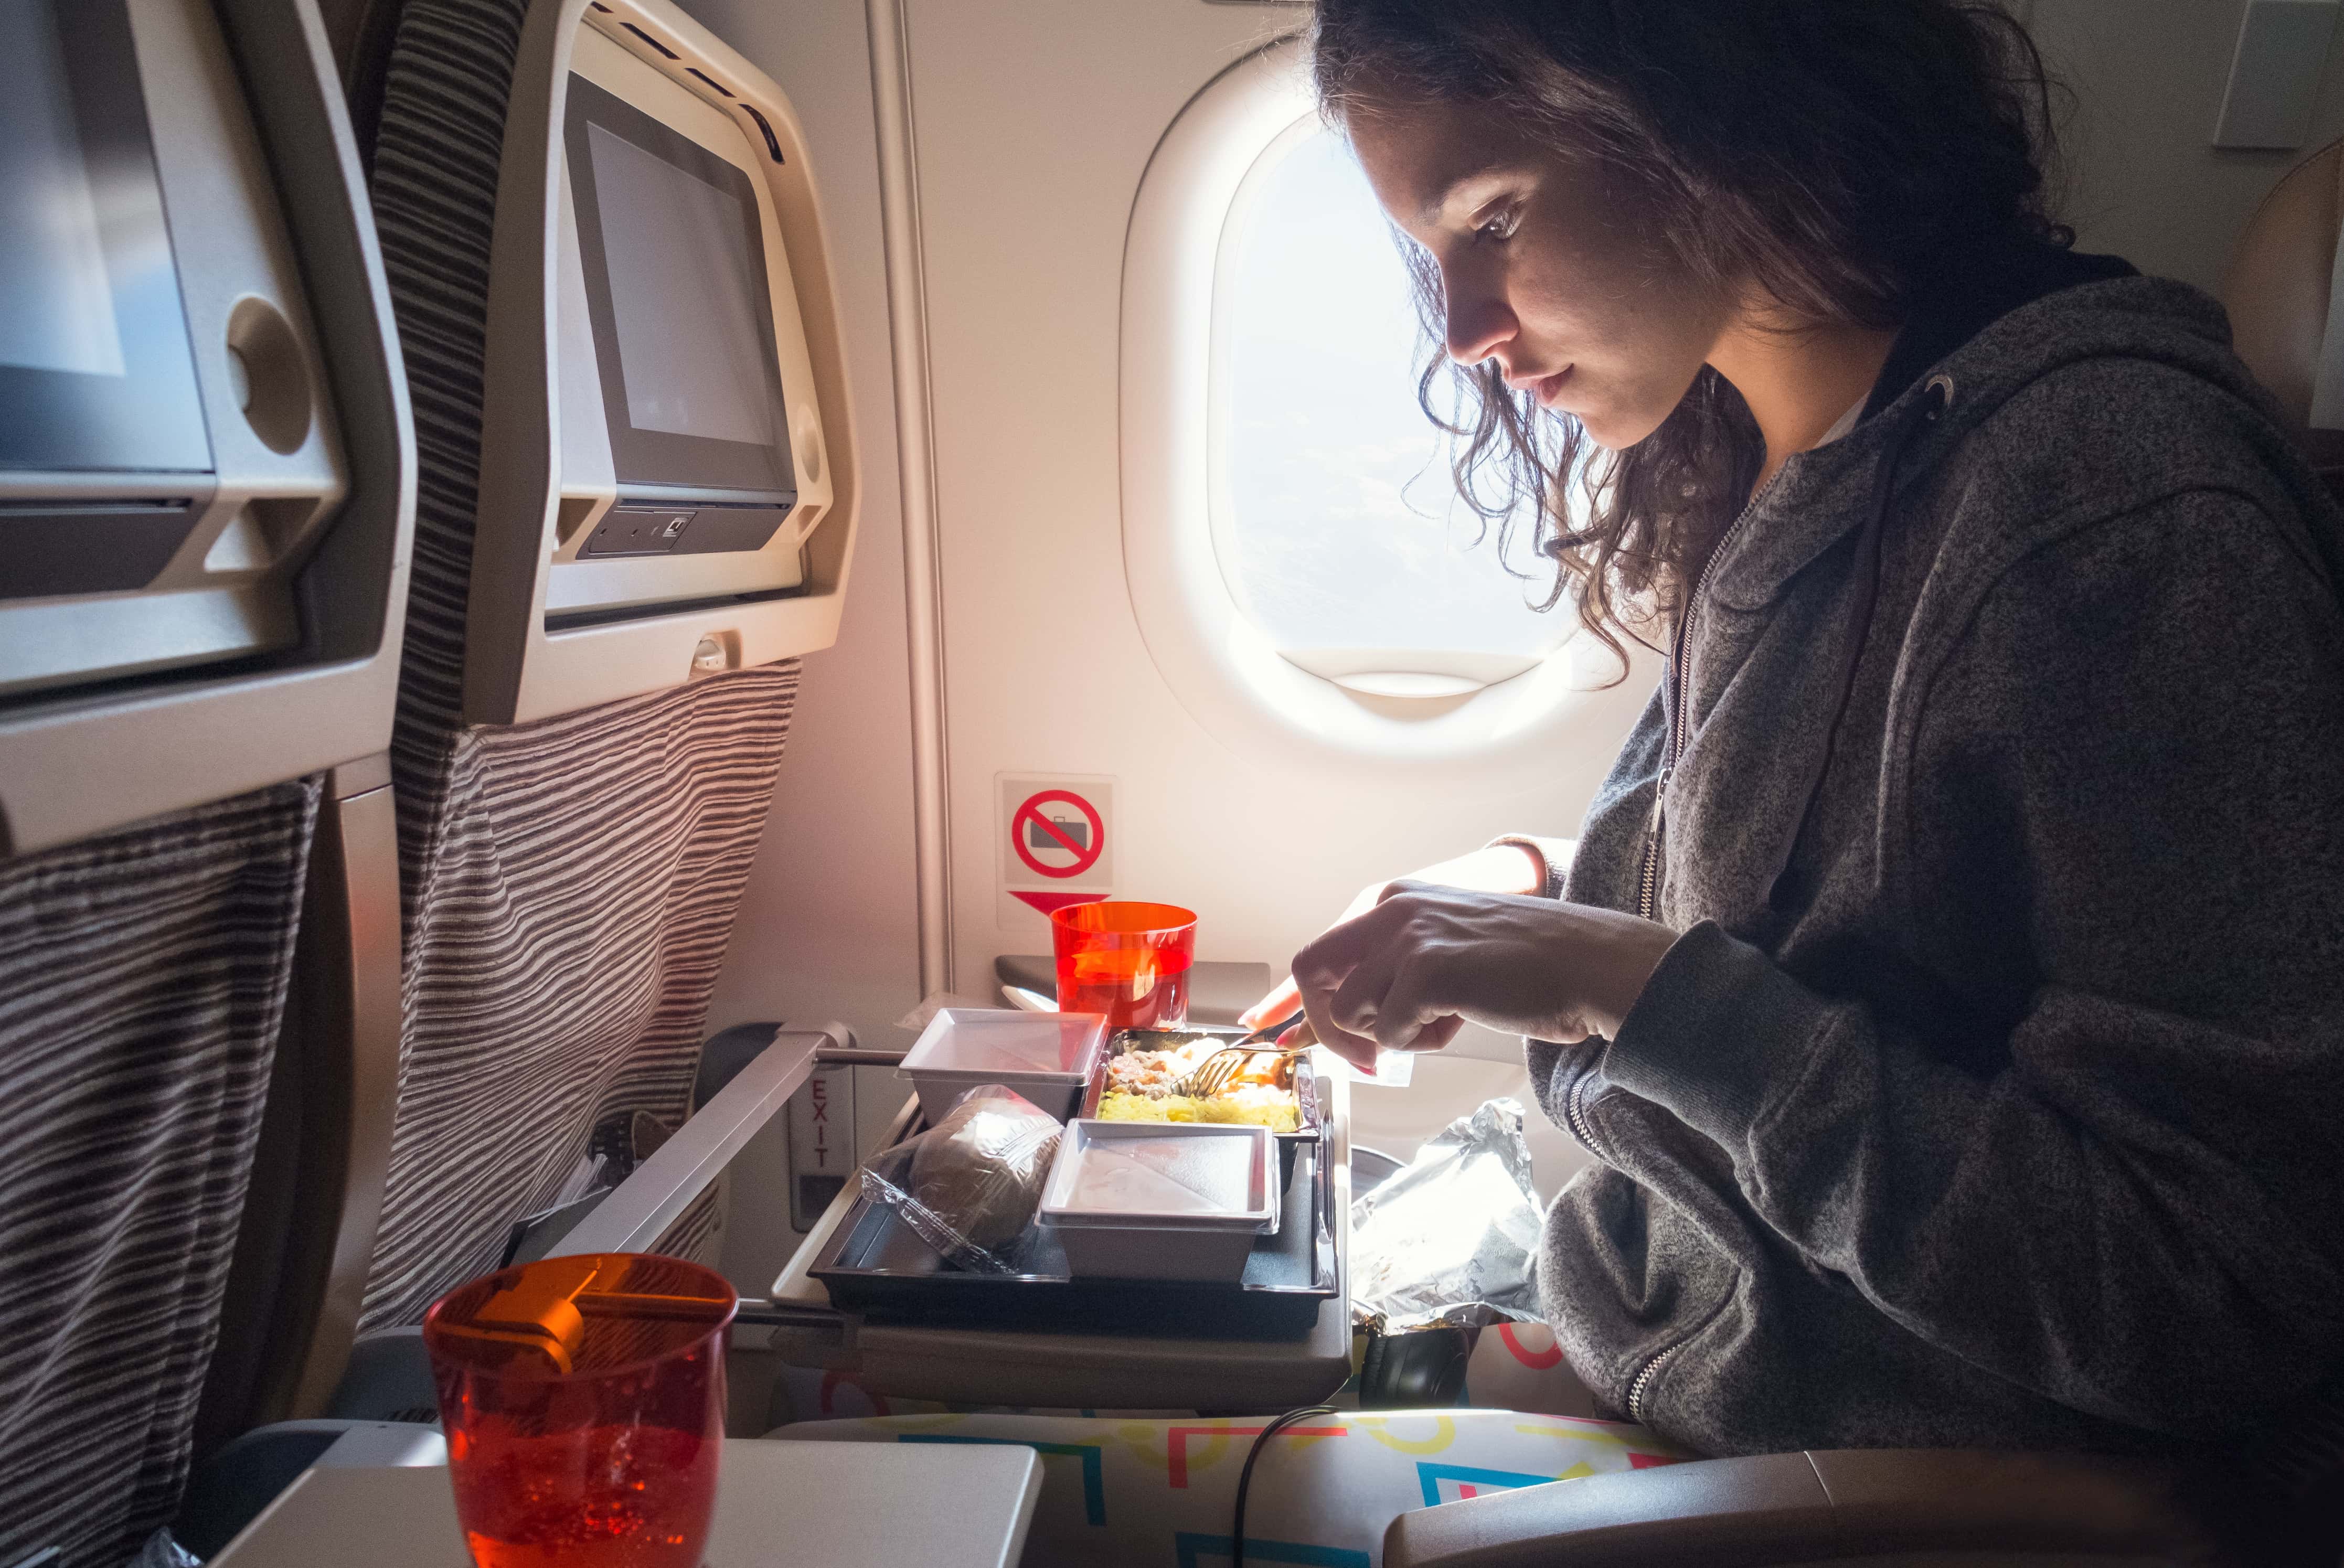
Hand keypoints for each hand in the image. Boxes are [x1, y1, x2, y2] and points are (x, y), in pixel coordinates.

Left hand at [1240, 843, 1553, 1035]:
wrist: (1588, 962)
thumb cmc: (1529, 963)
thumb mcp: (1448, 942)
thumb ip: (1397, 964)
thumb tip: (1347, 1014)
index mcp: (1395, 900)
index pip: (1321, 949)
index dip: (1295, 998)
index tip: (1275, 1031)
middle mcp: (1393, 909)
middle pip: (1311, 972)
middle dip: (1323, 1023)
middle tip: (1363, 1054)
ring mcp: (1408, 938)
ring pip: (1351, 1011)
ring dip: (1390, 1034)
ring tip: (1441, 1021)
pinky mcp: (1427, 972)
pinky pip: (1390, 1033)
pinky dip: (1423, 1042)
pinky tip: (1464, 1018)